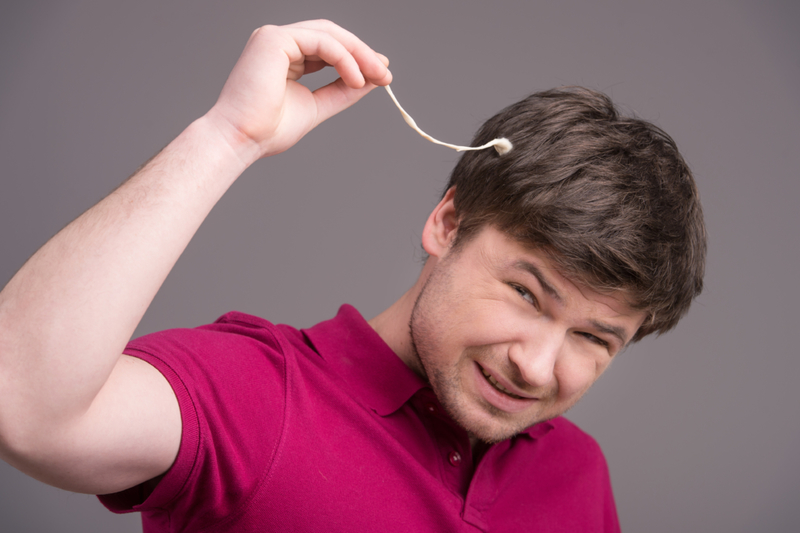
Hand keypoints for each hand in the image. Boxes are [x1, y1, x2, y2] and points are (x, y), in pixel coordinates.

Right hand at [206, 19, 391, 159]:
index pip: (328, 47)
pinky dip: (344, 58)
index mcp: (284, 56)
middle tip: (386, 74)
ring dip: (358, 54)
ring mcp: (274, 37)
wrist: (242, 139)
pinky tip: (357, 78)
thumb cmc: (268, 129)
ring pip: (329, 34)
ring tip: (377, 77)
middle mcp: (278, 42)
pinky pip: (321, 41)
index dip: (357, 57)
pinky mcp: (274, 39)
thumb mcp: (317, 106)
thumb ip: (341, 91)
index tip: (381, 74)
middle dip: (362, 53)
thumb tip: (372, 81)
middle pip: (332, 35)